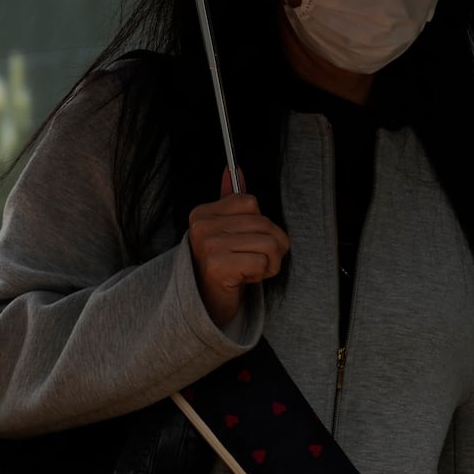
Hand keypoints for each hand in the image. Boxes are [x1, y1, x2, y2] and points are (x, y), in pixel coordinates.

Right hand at [188, 169, 289, 328]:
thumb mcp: (225, 231)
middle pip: (265, 223)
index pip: (251, 202)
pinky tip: (245, 279)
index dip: (260, 225)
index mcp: (202, 213)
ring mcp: (208, 246)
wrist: (207, 304)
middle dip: (271, 246)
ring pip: (269, 242)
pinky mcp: (218, 266)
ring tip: (251, 270)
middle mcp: (202, 227)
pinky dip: (262, 273)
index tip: (245, 241)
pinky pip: (262, 261)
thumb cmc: (223, 266)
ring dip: (270, 262)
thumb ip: (230, 200)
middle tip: (253, 261)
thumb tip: (234, 168)